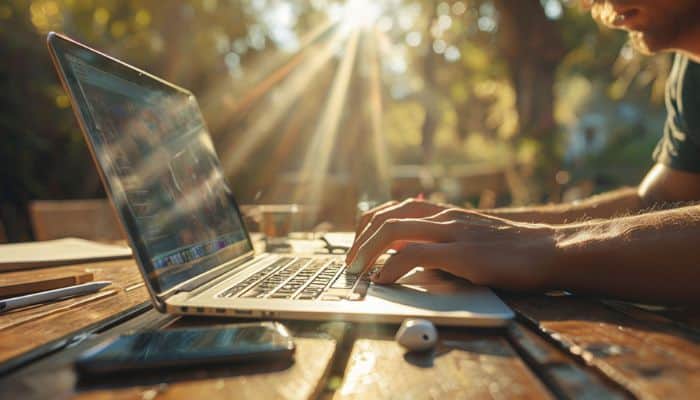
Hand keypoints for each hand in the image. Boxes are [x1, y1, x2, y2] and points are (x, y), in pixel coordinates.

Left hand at [347, 208, 558, 290]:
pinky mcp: (461, 253)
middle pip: (386, 216)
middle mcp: (444, 217)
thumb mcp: (471, 238)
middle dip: (360, 239)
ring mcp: (452, 232)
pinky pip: (413, 254)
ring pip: (393, 230)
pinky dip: (391, 266)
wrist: (550, 250)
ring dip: (367, 251)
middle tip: (350, 263)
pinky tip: (383, 281)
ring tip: (358, 271)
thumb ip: (444, 242)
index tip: (358, 244)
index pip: (394, 208)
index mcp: (446, 213)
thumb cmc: (512, 251)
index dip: (369, 224)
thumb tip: (410, 256)